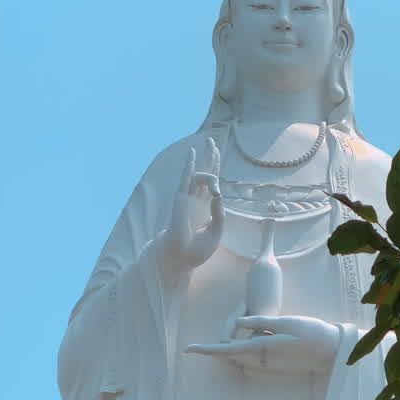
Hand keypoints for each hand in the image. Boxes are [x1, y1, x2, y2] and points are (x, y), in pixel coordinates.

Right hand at [160, 138, 223, 272]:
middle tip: (212, 140)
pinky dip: (188, 166)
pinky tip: (192, 153)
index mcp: (205, 207)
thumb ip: (219, 212)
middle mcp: (196, 200)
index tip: (216, 153)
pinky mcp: (180, 200)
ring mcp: (187, 199)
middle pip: (204, 173)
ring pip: (200, 175)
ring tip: (215, 171)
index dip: (215, 169)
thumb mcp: (217, 231)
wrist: (182, 259)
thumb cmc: (198, 249)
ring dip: (209, 167)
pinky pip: (185, 179)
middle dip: (209, 157)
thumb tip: (219, 194)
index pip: (211, 184)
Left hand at [185, 315, 341, 372]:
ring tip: (248, 314)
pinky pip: (250, 358)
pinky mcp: (273, 366)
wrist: (331, 352)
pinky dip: (245, 346)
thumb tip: (236, 323)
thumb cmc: (311, 332)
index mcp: (261, 348)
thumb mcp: (285, 321)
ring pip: (239, 356)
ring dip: (235, 341)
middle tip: (238, 310)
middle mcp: (261, 360)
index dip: (206, 349)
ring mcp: (267, 366)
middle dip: (223, 337)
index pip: (226, 349)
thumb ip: (259, 322)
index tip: (189, 349)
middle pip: (229, 353)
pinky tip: (257, 331)